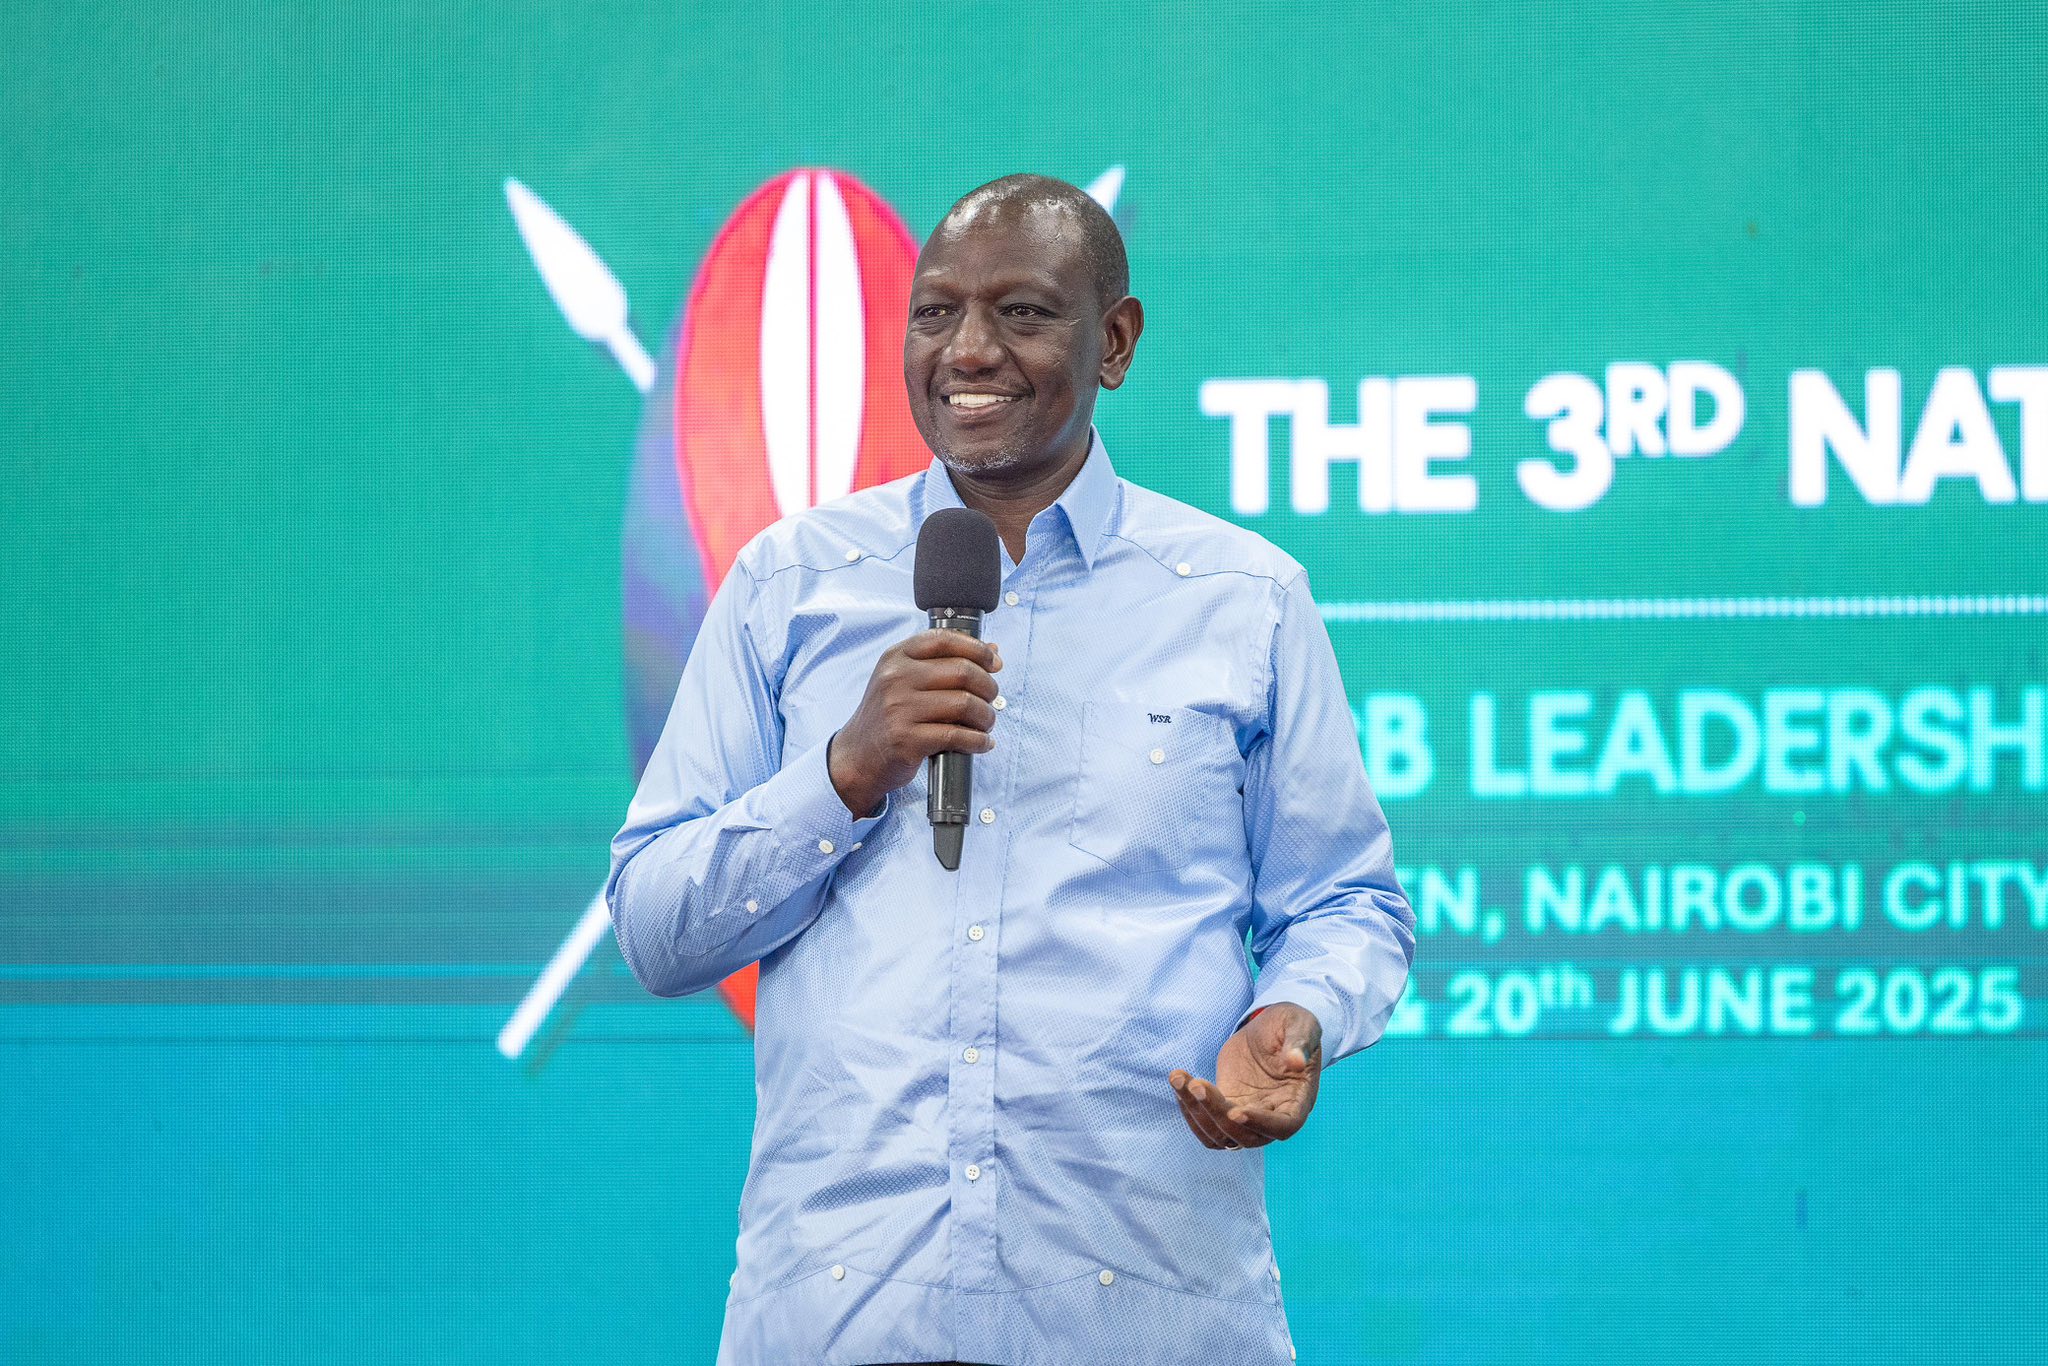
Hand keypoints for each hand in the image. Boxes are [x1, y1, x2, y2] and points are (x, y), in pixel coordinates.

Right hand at [827, 629, 1002, 817]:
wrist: (858, 756)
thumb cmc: (889, 716)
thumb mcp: (905, 680)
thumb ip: (944, 663)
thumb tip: (993, 649)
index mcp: (895, 657)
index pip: (944, 639)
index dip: (977, 649)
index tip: (994, 663)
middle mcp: (895, 679)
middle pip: (962, 671)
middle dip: (988, 686)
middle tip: (992, 699)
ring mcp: (899, 709)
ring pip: (964, 703)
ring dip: (986, 716)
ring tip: (987, 723)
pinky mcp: (906, 739)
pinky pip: (956, 735)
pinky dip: (978, 740)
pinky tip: (982, 743)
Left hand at [1169, 1003, 1322, 1149]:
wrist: (1271, 1028)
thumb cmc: (1293, 1026)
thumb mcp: (1301, 1026)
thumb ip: (1300, 1042)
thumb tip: (1296, 1061)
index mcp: (1297, 1102)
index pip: (1282, 1127)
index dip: (1260, 1124)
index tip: (1236, 1111)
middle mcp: (1272, 1116)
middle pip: (1245, 1137)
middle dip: (1218, 1114)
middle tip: (1198, 1085)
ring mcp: (1247, 1114)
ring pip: (1220, 1135)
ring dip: (1196, 1113)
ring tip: (1179, 1079)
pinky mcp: (1226, 1104)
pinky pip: (1205, 1121)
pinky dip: (1189, 1107)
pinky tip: (1179, 1081)